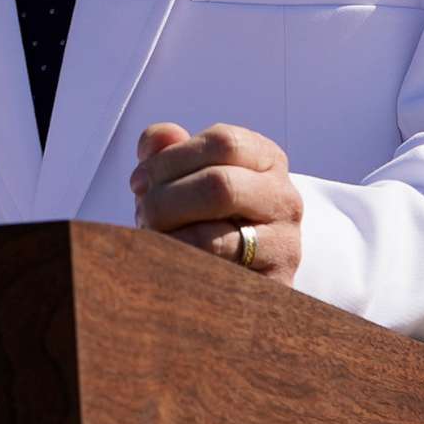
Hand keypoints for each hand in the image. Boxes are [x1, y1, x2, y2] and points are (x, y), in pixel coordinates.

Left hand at [129, 122, 303, 285]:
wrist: (233, 278)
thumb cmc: (201, 216)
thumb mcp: (184, 177)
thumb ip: (167, 150)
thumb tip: (161, 138)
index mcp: (266, 159)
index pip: (223, 142)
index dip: (171, 159)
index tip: (139, 182)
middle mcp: (284, 198)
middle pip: (220, 185)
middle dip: (165, 201)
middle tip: (142, 215)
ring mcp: (284, 244)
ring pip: (215, 237)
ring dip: (169, 239)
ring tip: (152, 241)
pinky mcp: (273, 285)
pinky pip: (214, 276)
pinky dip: (181, 268)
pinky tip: (168, 264)